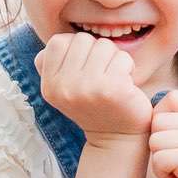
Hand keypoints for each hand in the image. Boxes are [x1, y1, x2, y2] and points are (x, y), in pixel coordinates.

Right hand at [31, 33, 156, 143]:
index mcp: (49, 86)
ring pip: (104, 45)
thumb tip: (61, 40)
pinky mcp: (113, 90)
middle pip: (82, 40)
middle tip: (102, 73)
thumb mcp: (65, 87)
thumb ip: (56, 63)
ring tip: (113, 77)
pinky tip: (126, 84)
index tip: (85, 66)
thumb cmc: (94, 104)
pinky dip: (128, 66)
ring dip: (114, 58)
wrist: (117, 137)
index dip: (75, 48)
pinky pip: (123, 57)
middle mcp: (64, 88)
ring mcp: (88, 89)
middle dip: (96, 51)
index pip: (57, 42)